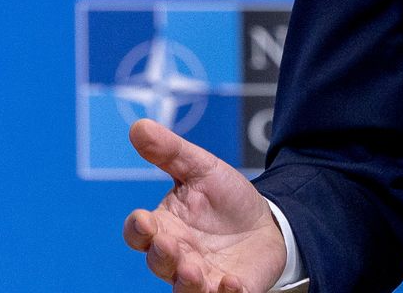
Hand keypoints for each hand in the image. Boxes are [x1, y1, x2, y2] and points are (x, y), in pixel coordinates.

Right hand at [122, 118, 288, 292]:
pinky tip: (233, 283)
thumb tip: (138, 126)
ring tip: (193, 272)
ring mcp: (202, 276)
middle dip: (161, 256)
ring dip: (186, 283)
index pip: (139, 233)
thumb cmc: (225, 198)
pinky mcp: (230, 289)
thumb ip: (170, 152)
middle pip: (158, 262)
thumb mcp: (202, 168)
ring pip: (185, 289)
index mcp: (165, 226)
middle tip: (171, 246)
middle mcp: (177, 256)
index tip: (142, 220)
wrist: (265, 220)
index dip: (137, 229)